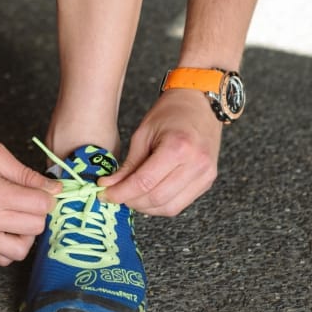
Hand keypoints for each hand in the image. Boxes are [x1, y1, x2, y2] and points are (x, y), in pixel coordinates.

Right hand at [0, 133, 60, 265]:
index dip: (48, 195)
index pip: (40, 206)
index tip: (43, 188)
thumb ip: (25, 173)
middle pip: (34, 228)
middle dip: (39, 212)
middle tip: (32, 198)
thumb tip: (53, 188)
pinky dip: (9, 245)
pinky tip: (6, 226)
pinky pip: (0, 258)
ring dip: (27, 234)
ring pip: (19, 251)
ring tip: (19, 215)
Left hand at [99, 88, 222, 215]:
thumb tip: (109, 186)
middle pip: (157, 198)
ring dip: (145, 207)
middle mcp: (196, 164)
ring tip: (130, 196)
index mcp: (178, 147)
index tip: (104, 194)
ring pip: (169, 207)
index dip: (121, 192)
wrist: (200, 104)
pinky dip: (160, 205)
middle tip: (114, 195)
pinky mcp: (207, 181)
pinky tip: (148, 196)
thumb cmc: (171, 112)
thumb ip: (129, 164)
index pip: (144, 182)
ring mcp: (205, 175)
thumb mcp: (143, 133)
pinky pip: (180, 204)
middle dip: (131, 201)